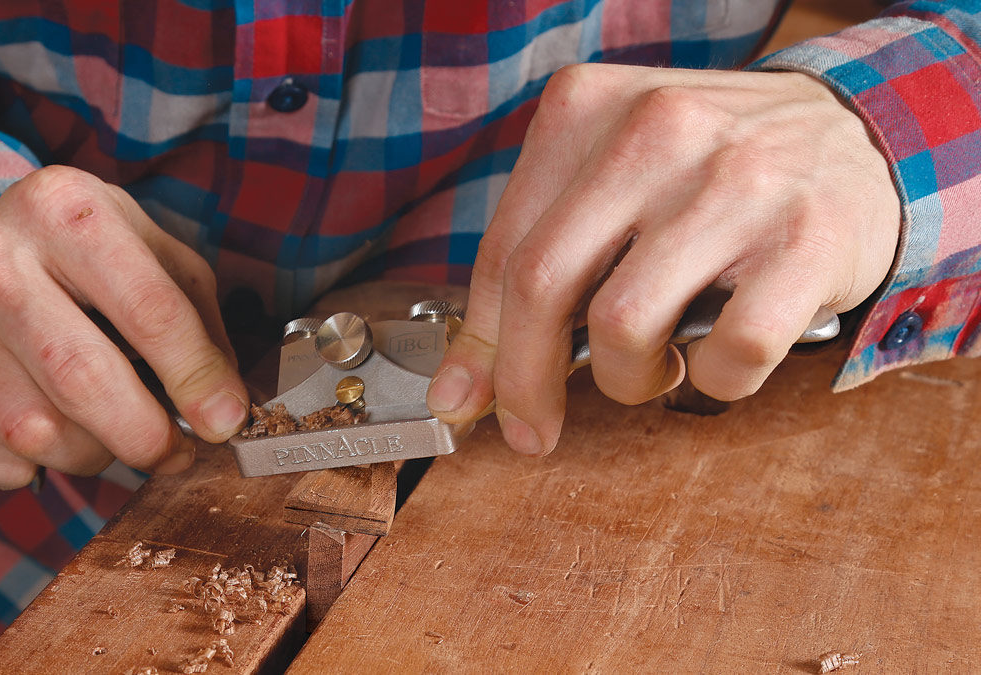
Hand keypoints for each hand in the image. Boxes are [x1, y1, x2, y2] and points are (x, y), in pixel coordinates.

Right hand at [0, 166, 247, 487]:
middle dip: (143, 436)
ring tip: (107, 428)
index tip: (224, 423)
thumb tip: (222, 411)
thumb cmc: (92, 257)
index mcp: (64, 209)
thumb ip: (200, 329)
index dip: (195, 378)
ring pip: (31, 430)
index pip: (147, 310)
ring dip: (88, 452)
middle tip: (173, 453)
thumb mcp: (158, 260)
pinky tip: (43, 435)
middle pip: (80, 379)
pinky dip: (21, 467)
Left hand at [428, 64, 899, 456]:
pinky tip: (716, 355)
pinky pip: (728, 353)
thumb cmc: (713, 173)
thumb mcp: (611, 186)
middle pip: (542, 284)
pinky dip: (712, 380)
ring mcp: (734, 182)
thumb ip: (537, 267)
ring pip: (623, 327)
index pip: (503, 249)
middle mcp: (656, 130)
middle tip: (534, 426)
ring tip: (653, 364)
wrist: (859, 134)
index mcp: (588, 109)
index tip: (467, 401)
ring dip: (627, 379)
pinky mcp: (805, 239)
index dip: (478, 345)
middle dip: (525, 381)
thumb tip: (463, 389)